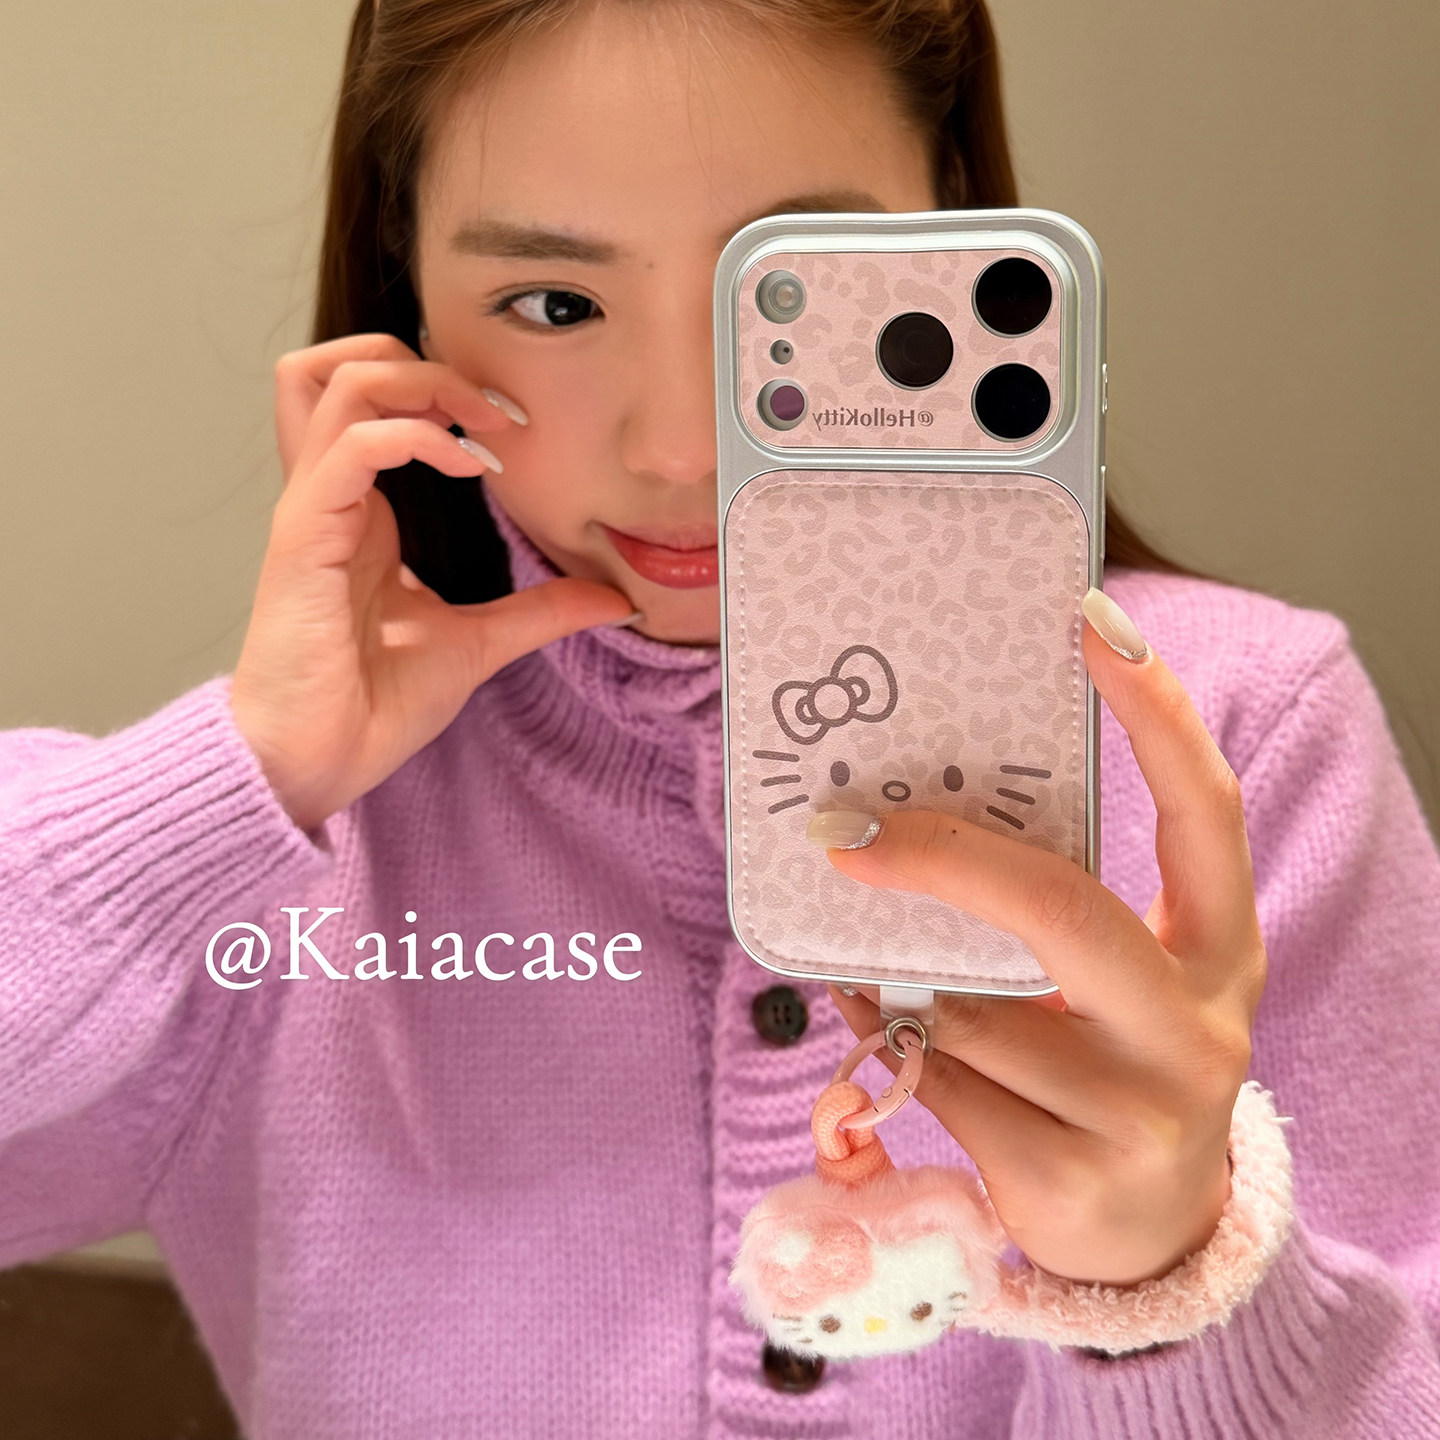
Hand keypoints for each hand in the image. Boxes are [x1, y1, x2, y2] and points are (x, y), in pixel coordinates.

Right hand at [232, 333, 634, 832]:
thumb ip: (540, 611)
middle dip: (431, 363)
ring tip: (483, 426)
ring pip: (338, 381)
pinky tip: (467, 466)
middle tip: (500, 414)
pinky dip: (415, 435)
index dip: (446, 390)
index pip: (377, 400)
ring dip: (422, 381)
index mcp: (362, 511)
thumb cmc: (371, 705)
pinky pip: (351, 447)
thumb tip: (613, 600)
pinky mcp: (303, 536)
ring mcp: (313, 509)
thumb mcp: (479, 643)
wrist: (317, 764)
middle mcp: (332, 496)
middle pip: (349, 366)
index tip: (516, 432)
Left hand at [818, 592, 1266, 1286]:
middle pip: (1064, 913)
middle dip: (943, 863)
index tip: (1092, 622)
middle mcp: (1197, 1024)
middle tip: (845, 829)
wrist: (1149, 1236)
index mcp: (1218, 947)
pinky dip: (887, 1044)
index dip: (1158, 713)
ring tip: (861, 960)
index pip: (1205, 809)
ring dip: (898, 982)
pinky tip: (877, 1028)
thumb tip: (899, 820)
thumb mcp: (1109, 980)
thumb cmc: (1111, 1065)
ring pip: (973, 1011)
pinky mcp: (1074, 1177)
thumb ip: (1038, 908)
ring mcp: (1142, 1108)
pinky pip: (942, 1081)